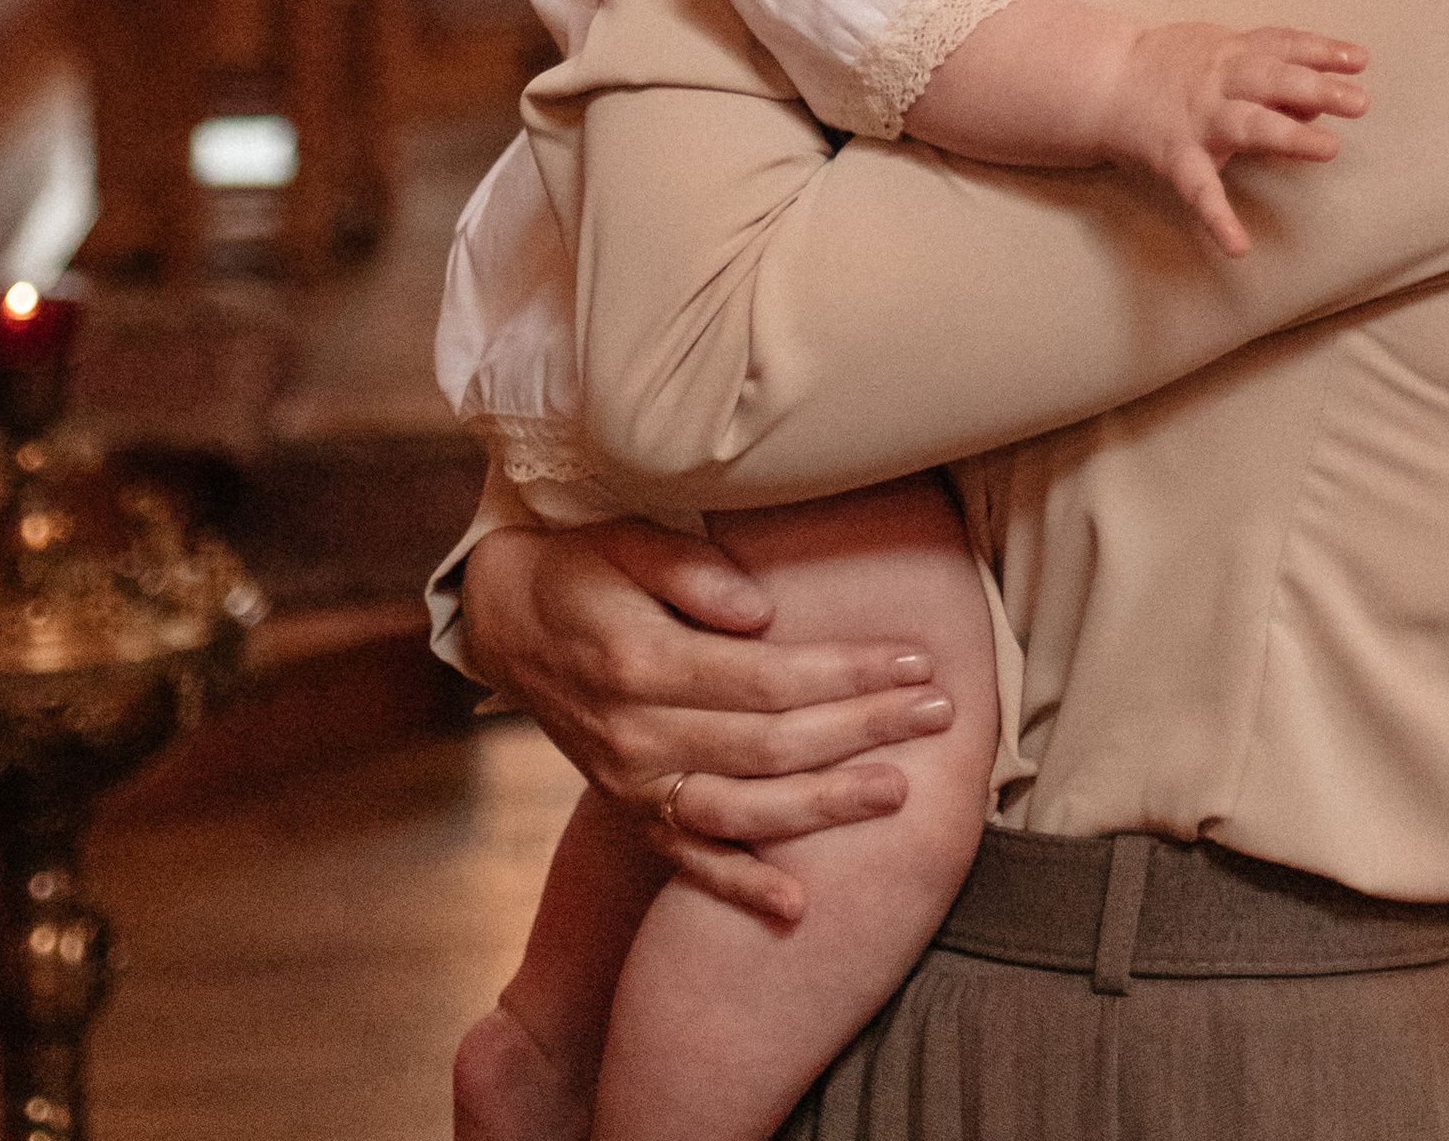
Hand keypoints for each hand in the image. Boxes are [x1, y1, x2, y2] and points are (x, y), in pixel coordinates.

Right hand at [459, 521, 955, 922]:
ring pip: (742, 810)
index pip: (766, 678)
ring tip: (898, 793)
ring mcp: (634, 785)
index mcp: (642, 664)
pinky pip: (689, 862)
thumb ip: (690, 571)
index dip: (845, 672)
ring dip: (824, 807)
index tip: (913, 659)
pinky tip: (797, 906)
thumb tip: (762, 610)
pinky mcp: (632, 813)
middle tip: (939, 713)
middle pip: (770, 744)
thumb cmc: (585, 570)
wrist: (509, 624)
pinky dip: (740, 888)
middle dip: (862, 728)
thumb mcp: (626, 542)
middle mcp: (638, 736)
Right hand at [1116, 20, 1368, 259]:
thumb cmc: (1173, 68)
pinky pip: (1199, 188)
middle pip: (1273, 79)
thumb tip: (1318, 101)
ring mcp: (1198, 119)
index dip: (1322, 51)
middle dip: (1317, 87)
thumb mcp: (1220, 55)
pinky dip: (1218, 218)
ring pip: (1248, 123)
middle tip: (1360, 101)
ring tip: (1329, 148)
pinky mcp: (1175, 156)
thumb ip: (1270, 76)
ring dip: (1290, 135)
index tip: (1359, 60)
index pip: (1283, 45)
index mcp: (1231, 54)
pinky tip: (1238, 246)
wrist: (1103, 81)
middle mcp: (1218, 82)